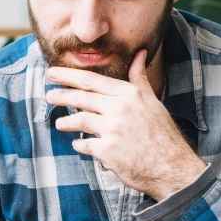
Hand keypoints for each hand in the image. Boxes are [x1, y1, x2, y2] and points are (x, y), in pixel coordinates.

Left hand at [47, 50, 206, 200]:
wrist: (172, 167)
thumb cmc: (162, 133)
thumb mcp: (153, 101)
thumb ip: (139, 78)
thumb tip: (140, 53)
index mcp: (129, 95)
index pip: (92, 81)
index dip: (68, 76)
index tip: (52, 74)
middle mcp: (120, 109)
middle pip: (81, 98)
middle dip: (61, 95)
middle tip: (48, 96)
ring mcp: (113, 130)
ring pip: (79, 120)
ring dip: (66, 122)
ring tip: (60, 123)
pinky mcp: (107, 151)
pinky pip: (84, 144)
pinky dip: (79, 144)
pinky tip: (78, 144)